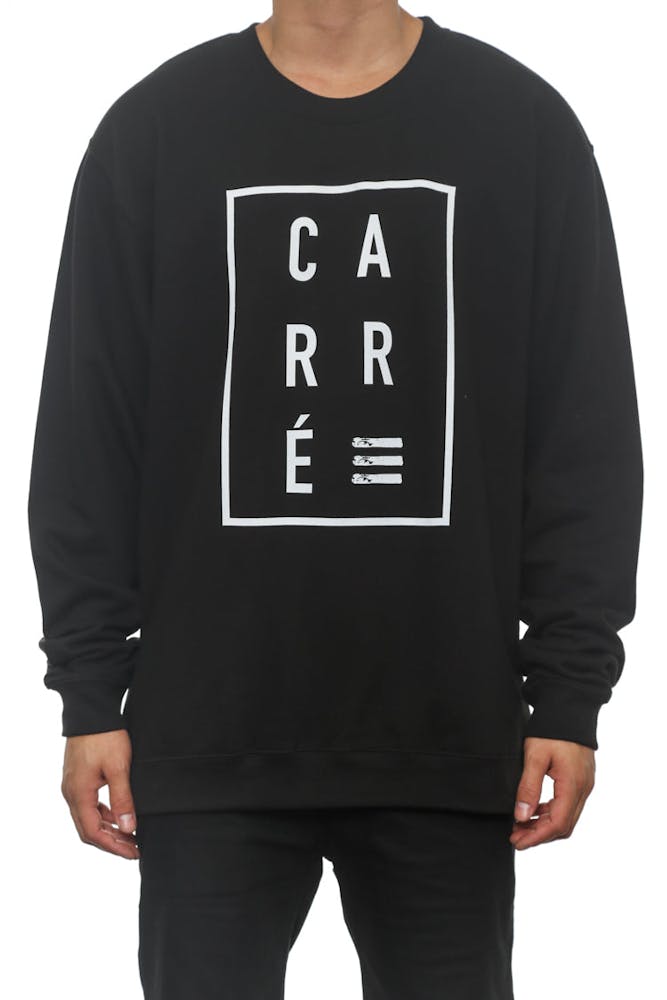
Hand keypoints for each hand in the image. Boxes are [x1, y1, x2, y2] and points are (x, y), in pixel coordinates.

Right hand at [61, 729, 139, 859]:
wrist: (92, 711)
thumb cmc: (105, 737)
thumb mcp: (118, 768)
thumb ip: (123, 799)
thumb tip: (128, 828)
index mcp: (79, 794)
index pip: (93, 833)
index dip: (114, 846)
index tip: (134, 852)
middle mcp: (72, 793)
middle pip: (88, 830)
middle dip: (112, 842)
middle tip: (135, 848)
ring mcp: (74, 785)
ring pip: (88, 817)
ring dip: (108, 829)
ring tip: (131, 835)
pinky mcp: (79, 777)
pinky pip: (90, 804)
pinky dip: (104, 814)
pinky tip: (120, 815)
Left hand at [510, 736, 594, 849]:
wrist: (570, 707)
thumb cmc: (552, 729)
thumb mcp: (535, 756)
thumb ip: (529, 787)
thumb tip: (521, 817)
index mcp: (573, 785)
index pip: (557, 824)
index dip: (536, 837)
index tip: (516, 842)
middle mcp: (583, 789)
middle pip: (563, 826)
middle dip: (539, 835)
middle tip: (515, 837)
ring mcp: (584, 785)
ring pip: (566, 817)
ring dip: (544, 825)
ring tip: (520, 826)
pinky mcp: (581, 779)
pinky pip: (568, 805)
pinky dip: (551, 812)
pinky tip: (534, 811)